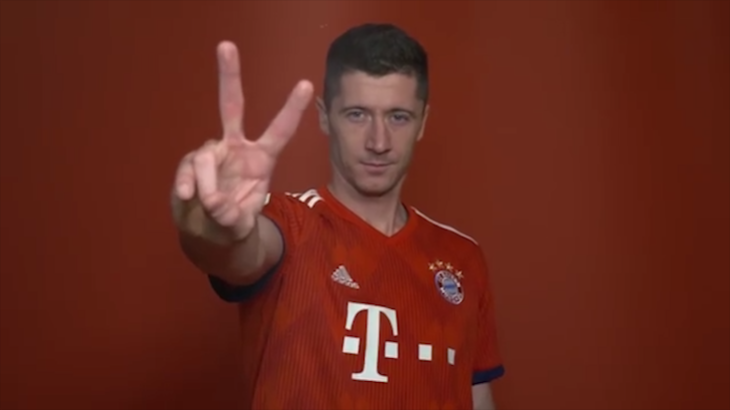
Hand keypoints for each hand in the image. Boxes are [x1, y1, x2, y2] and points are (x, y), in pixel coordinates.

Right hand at [172, 41, 312, 240]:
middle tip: (226, 45)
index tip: (305, 84)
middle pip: (231, 106)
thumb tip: (214, 201)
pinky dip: (187, 184)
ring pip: (206, 155)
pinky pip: (188, 169)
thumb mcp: (239, 224)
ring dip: (207, 183)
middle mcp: (237, 149)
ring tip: (209, 205)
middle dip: (229, 76)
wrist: (209, 234)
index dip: (291, 109)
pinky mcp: (191, 166)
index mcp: (262, 159)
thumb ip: (232, 216)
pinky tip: (188, 197)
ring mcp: (213, 154)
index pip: (280, 130)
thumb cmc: (234, 222)